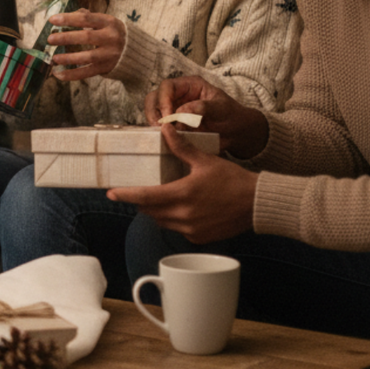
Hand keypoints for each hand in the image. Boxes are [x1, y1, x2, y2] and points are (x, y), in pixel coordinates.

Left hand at [47, 9, 125, 81]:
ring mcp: (110, 54)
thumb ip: (87, 17)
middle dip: (66, 38)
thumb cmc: (112, 33)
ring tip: (54, 58)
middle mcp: (111, 38)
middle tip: (50, 39)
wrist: (134, 52)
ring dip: (68, 58)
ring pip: (87, 57)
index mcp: (109, 22)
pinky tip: (58, 74)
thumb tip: (66, 15)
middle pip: (86, 37)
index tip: (52, 20)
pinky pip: (87, 73)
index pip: (86, 19)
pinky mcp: (106, 68)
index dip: (68, 19)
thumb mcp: (105, 21)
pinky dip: (72, 75)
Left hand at [108, 124, 257, 243]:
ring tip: (160, 198)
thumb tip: (165, 130)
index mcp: (182, 195)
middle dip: (142, 201)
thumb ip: (181, 147)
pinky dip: (173, 220)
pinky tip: (181, 209)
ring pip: (162, 221)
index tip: (111, 193)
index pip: (145, 197)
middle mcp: (184, 216)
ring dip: (157, 211)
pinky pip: (177, 230)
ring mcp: (191, 230)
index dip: (126, 195)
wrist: (258, 204)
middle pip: (150, 211)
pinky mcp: (200, 238)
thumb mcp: (205, 161)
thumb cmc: (233, 180)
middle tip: (138, 191)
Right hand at [145, 76, 269, 157]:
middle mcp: (178, 95)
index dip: (164, 100)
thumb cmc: (232, 116)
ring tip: (162, 134)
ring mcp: (173, 109)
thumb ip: (204, 107)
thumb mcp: (222, 109)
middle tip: (160, 128)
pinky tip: (165, 138)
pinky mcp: (173, 124)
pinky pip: (159, 125)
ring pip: (153, 111)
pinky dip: (159, 132)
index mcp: (190, 85)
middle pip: (154, 98)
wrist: (237, 134)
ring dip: (154, 123)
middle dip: (154, 112)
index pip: (167, 86)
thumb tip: (182, 111)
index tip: (168, 117)